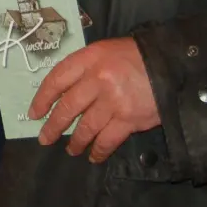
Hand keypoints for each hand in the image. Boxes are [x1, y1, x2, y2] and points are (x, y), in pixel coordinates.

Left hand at [31, 37, 159, 162]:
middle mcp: (98, 79)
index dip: (42, 98)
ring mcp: (113, 101)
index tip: (34, 113)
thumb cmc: (135, 56)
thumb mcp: (105, 51)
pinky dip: (98, 150)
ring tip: (71, 149)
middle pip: (68, 107)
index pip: (57, 79)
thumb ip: (85, 67)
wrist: (172, 66)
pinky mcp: (129, 119)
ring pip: (85, 127)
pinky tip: (93, 156)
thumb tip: (64, 91)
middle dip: (54, 125)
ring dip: (75, 141)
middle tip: (45, 138)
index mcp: (90, 59)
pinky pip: (107, 140)